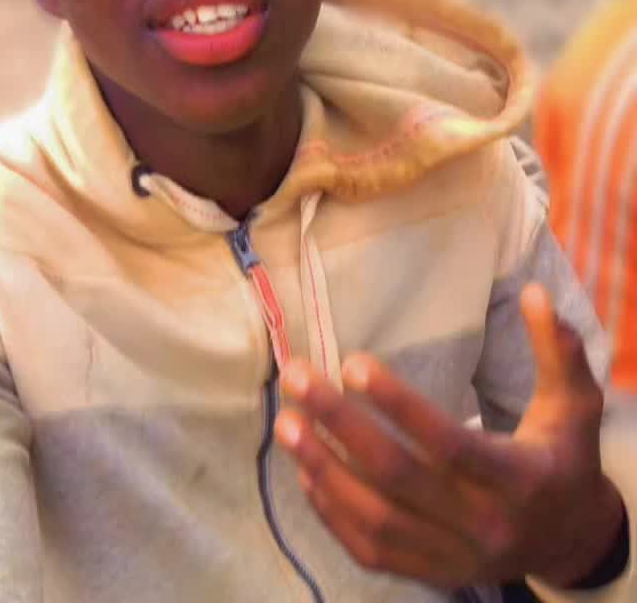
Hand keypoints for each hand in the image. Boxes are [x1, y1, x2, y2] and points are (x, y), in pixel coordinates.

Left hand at [275, 284, 624, 586]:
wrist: (568, 539)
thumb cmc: (566, 456)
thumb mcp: (577, 403)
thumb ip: (560, 348)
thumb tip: (535, 292)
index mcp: (520, 479)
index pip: (450, 445)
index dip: (399, 405)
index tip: (353, 363)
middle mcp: (484, 526)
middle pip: (398, 477)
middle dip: (340, 425)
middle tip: (296, 378)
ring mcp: (453, 556)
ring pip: (376, 519)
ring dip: (323, 469)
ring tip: (286, 423)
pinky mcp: (430, 572)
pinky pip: (371, 549)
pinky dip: (333, 512)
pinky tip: (307, 470)